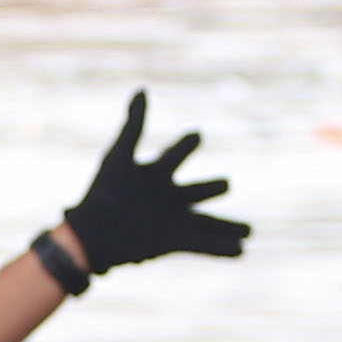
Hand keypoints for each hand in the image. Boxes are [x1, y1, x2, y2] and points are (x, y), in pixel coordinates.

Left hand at [60, 92, 246, 275]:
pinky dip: (222, 248)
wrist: (92, 234)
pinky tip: (242, 251)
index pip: (175, 155)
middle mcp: (167, 198)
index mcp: (154, 175)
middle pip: (198, 191)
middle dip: (213, 187)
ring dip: (228, 226)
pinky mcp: (173, 242)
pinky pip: (203, 245)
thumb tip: (142, 90)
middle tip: (227, 184)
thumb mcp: (119, 156)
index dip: (186, 144)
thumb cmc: (103, 193)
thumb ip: (134, 125)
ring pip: (207, 222)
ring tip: (249, 230)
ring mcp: (172, 221)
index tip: (197, 136)